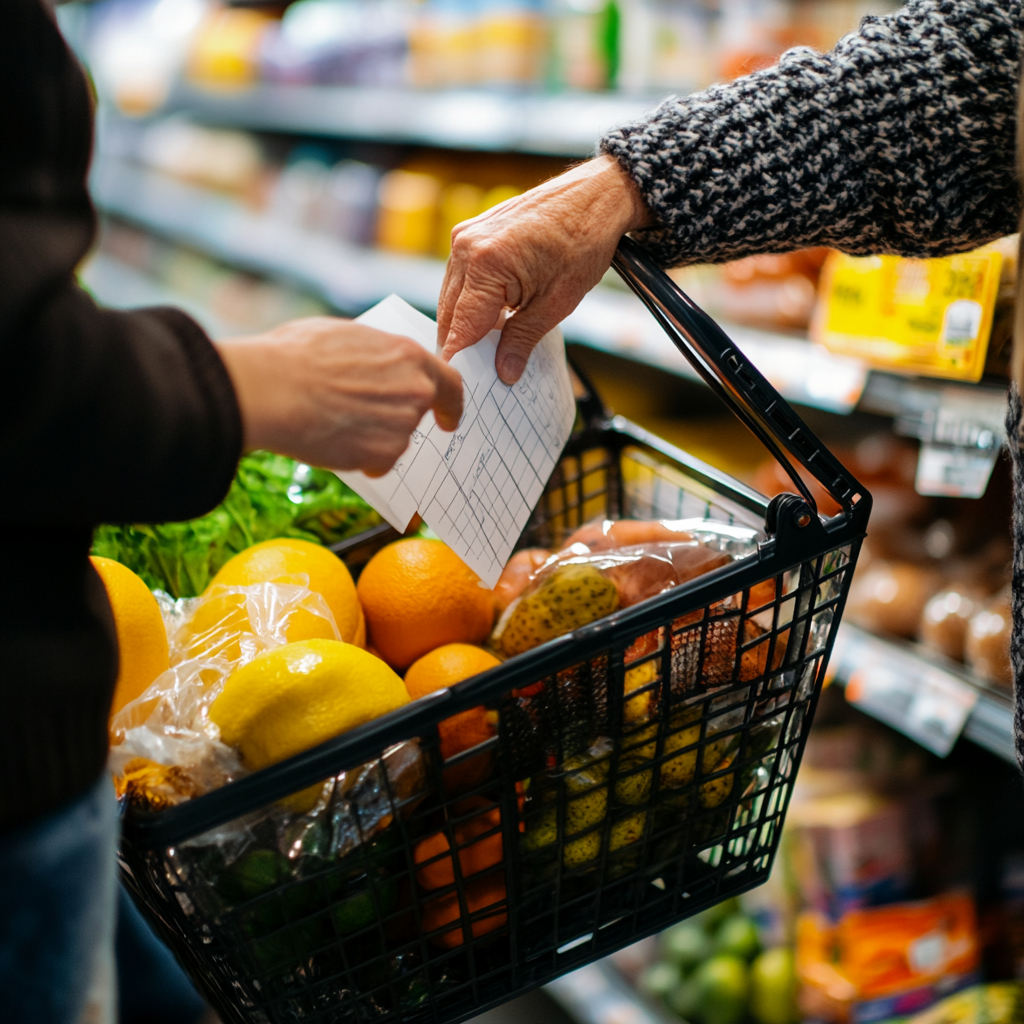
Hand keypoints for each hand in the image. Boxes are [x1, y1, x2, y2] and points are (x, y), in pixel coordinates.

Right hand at [215, 317, 463, 474]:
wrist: (273, 391)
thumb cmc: (297, 356)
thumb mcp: (345, 336)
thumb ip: (376, 356)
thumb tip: (374, 365)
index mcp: (410, 356)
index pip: (450, 384)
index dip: (450, 403)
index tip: (447, 419)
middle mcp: (415, 392)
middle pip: (416, 412)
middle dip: (394, 417)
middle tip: (363, 415)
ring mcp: (402, 427)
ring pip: (394, 439)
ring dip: (372, 436)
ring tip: (333, 420)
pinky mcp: (384, 456)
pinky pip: (377, 461)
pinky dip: (359, 457)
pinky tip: (331, 440)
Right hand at [438, 155, 650, 382]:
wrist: (595, 197)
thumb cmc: (584, 242)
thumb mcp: (556, 303)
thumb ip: (522, 340)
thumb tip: (504, 373)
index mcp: (486, 265)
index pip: (460, 328)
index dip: (459, 360)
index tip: (460, 388)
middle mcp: (467, 247)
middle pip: (449, 315)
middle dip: (461, 345)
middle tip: (476, 376)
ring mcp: (465, 237)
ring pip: (451, 298)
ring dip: (465, 324)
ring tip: (487, 349)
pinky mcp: (471, 233)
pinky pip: (460, 279)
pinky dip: (471, 302)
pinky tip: (492, 318)